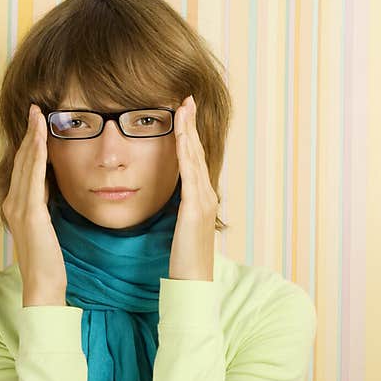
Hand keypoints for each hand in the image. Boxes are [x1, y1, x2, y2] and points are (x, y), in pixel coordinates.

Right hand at [2, 104, 67, 305]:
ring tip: (39, 116)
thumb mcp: (46, 226)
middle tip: (36, 109)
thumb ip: (44, 204)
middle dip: (29, 133)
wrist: (43, 285)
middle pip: (21, 161)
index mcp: (15, 206)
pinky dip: (37, 156)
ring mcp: (19, 209)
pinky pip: (34, 179)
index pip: (22, 168)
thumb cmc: (48, 260)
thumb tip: (50, 185)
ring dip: (33, 138)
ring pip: (26, 165)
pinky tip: (43, 140)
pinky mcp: (30, 215)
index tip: (37, 123)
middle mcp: (12, 204)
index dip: (29, 143)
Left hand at [169, 94, 216, 281]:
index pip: (194, 160)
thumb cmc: (184, 260)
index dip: (190, 135)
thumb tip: (173, 199)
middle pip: (197, 152)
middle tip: (186, 99)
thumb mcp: (181, 228)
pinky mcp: (195, 208)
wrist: (194, 281)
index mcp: (202, 199)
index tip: (183, 113)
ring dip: (189, 130)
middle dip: (191, 124)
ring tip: (184, 107)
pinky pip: (189, 173)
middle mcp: (207, 195)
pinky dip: (185, 151)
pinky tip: (180, 135)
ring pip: (194, 158)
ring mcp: (203, 200)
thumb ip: (179, 211)